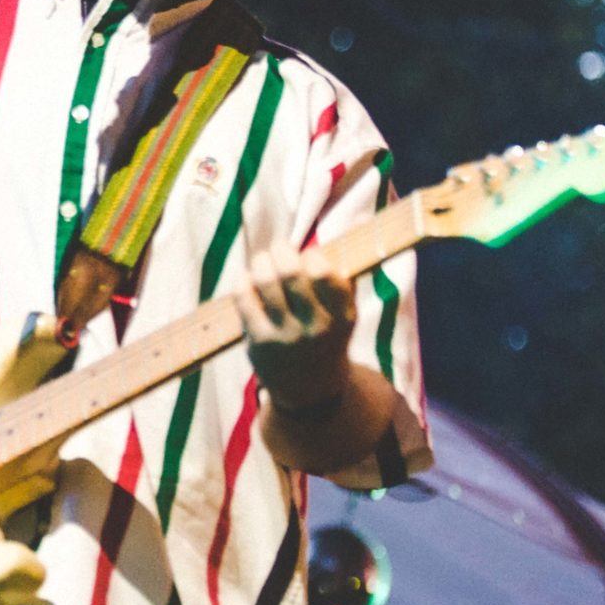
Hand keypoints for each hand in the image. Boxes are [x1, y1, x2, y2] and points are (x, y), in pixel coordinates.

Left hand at [235, 239, 354, 410]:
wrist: (310, 389)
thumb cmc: (327, 336)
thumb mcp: (345, 309)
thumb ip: (348, 267)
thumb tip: (360, 216)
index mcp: (343, 316)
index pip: (326, 274)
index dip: (310, 256)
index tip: (307, 256)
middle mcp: (317, 328)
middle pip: (290, 272)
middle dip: (280, 251)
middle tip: (279, 250)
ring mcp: (286, 336)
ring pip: (264, 281)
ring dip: (260, 261)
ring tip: (263, 261)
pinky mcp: (259, 342)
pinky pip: (243, 297)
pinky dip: (244, 280)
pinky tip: (248, 279)